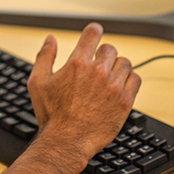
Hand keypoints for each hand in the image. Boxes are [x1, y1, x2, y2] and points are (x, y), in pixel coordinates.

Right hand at [27, 23, 140, 163]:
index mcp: (77, 63)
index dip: (94, 31)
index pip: (93, 33)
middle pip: (110, 49)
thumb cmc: (52, 115)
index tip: (95, 33)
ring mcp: (113, 86)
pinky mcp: (124, 101)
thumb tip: (50, 39)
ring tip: (109, 78)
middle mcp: (98, 72)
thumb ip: (45, 56)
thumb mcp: (38, 83)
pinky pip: (135, 79)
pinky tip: (119, 87)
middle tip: (97, 67)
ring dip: (117, 67)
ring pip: (125, 63)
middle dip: (103, 55)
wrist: (67, 142)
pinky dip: (129, 80)